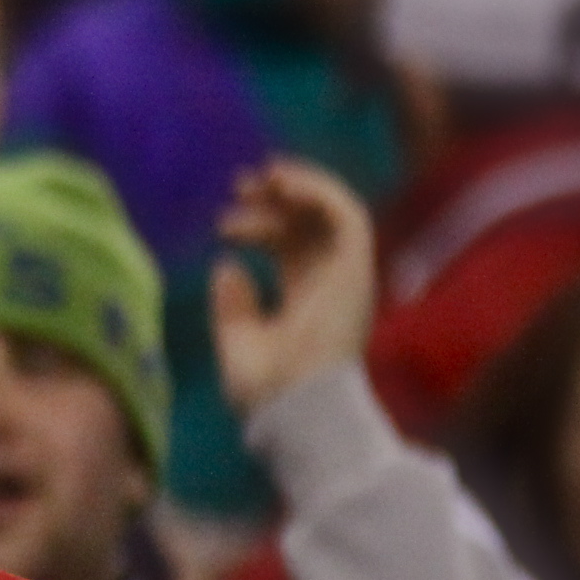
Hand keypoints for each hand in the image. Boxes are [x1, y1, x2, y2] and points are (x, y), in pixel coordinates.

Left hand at [211, 158, 377, 415]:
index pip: (290, 247)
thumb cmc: (267, 386)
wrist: (294, 403)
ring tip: (263, 176)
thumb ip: (232, 304)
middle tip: (240, 183)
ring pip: (333, 212)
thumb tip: (226, 265)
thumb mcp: (237, 340)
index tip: (222, 221)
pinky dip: (320, 192)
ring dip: (301, 185)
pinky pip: (348, 215)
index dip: (260, 225)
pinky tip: (285, 184)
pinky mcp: (357, 267)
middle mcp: (330, 282)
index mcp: (305, 298)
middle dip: (278, 198)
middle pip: (310, 224)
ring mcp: (346, 274)